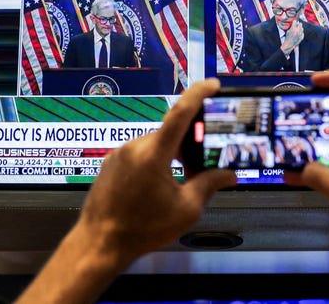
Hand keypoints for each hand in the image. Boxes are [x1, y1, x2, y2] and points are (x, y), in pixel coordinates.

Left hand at [15, 80, 237, 303]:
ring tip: (179, 183)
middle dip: (189, 145)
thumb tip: (229, 175)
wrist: (99, 244)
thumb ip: (208, 185)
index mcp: (153, 153)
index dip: (199, 94)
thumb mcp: (185, 209)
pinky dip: (153, 164)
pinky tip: (157, 188)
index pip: (180, 113)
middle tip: (203, 162)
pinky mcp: (111, 164)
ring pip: (154, 146)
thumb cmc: (141, 229)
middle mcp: (134, 147)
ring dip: (170, 157)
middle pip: (170, 134)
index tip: (213, 84)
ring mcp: (119, 154)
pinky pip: (138, 156)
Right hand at [280, 21, 304, 53]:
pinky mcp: (302, 37)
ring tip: (297, 30)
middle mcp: (298, 31)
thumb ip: (291, 27)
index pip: (295, 21)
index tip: (294, 22)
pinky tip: (298, 34)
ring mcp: (300, 34)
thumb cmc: (287, 38)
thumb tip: (294, 24)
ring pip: (302, 28)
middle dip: (298, 24)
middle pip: (300, 24)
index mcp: (293, 29)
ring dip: (300, 28)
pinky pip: (302, 33)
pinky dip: (301, 32)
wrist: (289, 45)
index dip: (294, 22)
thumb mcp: (288, 31)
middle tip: (296, 25)